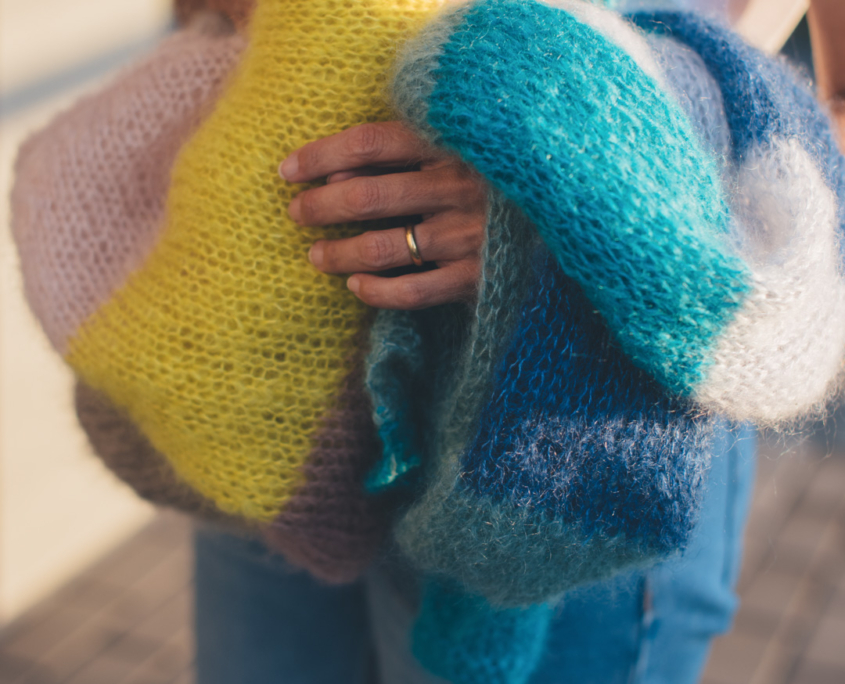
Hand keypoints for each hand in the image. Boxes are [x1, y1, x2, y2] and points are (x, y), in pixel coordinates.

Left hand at [279, 121, 486, 308]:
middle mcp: (458, 188)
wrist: (573, 217)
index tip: (288, 169)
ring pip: (383, 248)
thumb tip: (337, 175)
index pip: (370, 143)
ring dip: (340, 253)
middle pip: (368, 195)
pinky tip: (356, 287)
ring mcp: (469, 236)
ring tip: (316, 256)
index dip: (321, 154)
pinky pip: (412, 292)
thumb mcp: (462, 150)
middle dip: (320, 206)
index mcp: (453, 145)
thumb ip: (405, 154)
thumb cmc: (503, 179)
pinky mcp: (478, 278)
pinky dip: (376, 292)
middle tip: (296, 213)